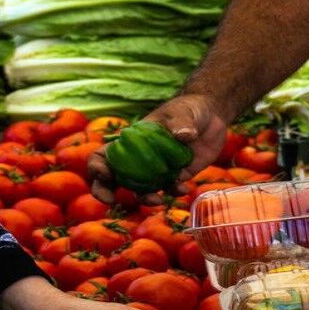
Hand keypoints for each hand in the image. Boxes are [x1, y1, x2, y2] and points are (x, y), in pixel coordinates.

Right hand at [89, 93, 228, 204]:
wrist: (211, 117)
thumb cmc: (188, 108)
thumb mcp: (183, 111)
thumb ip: (181, 122)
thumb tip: (184, 135)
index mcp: (131, 142)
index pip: (103, 155)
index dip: (97, 166)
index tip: (104, 174)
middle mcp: (139, 158)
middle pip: (113, 179)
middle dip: (104, 191)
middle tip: (109, 201)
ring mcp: (156, 170)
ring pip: (140, 191)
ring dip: (145, 198)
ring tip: (158, 199)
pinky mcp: (175, 176)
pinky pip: (168, 190)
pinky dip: (174, 192)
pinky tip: (184, 188)